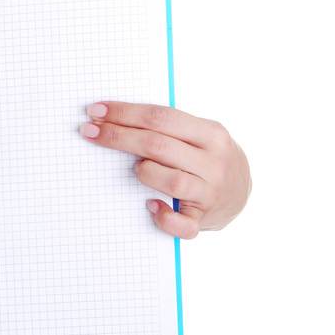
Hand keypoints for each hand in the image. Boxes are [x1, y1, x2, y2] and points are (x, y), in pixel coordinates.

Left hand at [79, 102, 250, 237]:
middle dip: (118, 136)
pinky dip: (164, 217)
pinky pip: (182, 224)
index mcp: (211, 134)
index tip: (96, 111)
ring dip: (144, 172)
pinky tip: (150, 206)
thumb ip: (170, 127)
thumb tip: (116, 117)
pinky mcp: (205, 220)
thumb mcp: (202, 134)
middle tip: (89, 131)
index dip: (125, 113)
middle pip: (158, 145)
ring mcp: (211, 193)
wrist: (245, 193)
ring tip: (135, 169)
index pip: (161, 118)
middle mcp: (214, 162)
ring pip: (171, 181)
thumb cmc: (209, 158)